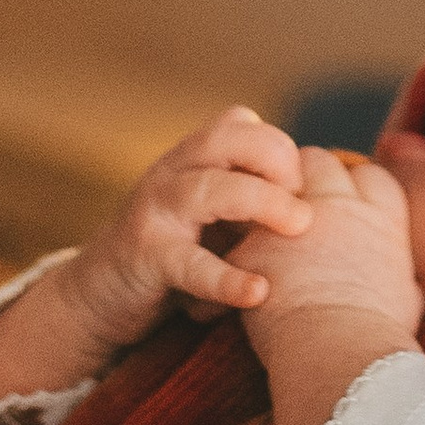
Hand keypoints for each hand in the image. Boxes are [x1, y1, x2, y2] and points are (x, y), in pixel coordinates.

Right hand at [0, 110, 310, 400]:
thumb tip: (326, 202)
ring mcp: (155, 213)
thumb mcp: (212, 220)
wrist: (98, 299)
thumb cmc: (172, 256)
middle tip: (307, 200)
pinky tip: (258, 291)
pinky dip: (227, 279)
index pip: (239, 125)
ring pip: (208, 189)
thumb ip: (253, 203)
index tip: (309, 186)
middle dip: (274, 158)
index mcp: (191, 161)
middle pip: (225, 138)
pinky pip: (189, 265)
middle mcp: (172, 175)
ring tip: (299, 225)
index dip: (278, 147)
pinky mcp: (145, 259)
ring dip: (261, 202)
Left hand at [240, 147, 423, 359]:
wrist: (340, 352)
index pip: (367, 175)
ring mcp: (294, 217)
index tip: (345, 209)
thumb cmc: (379, 334)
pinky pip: (241, 231)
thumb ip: (402, 275)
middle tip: (296, 211)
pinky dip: (242, 247)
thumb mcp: (407, 298)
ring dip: (269, 198)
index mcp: (382, 217)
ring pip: (274, 181)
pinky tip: (244, 273)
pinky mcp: (254, 242)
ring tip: (266, 231)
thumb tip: (405, 281)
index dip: (354, 188)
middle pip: (319, 161)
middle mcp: (340, 204)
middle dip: (307, 178)